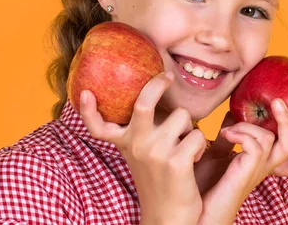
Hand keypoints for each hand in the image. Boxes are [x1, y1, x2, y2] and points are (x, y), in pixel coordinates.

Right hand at [79, 72, 206, 224]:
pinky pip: (198, 135)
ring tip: (184, 148)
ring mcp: (155, 152)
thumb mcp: (141, 154)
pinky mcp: (176, 162)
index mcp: (125, 143)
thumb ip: (139, 130)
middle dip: (158, 84)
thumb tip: (150, 94)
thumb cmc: (159, 180)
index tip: (85, 93)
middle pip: (144, 102)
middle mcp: (136, 145)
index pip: (98, 126)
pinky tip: (193, 160)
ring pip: (183, 116)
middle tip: (167, 77)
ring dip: (190, 129)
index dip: (88, 110)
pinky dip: (201, 146)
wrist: (169, 217)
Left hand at [198, 98, 287, 224]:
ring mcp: (256, 171)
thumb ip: (229, 137)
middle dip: (287, 121)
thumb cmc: (204, 184)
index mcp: (260, 165)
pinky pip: (256, 145)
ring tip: (228, 130)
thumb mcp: (218, 154)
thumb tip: (232, 112)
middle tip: (278, 101)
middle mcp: (262, 169)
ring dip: (248, 125)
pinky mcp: (248, 172)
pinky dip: (241, 133)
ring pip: (271, 139)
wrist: (199, 209)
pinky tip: (226, 135)